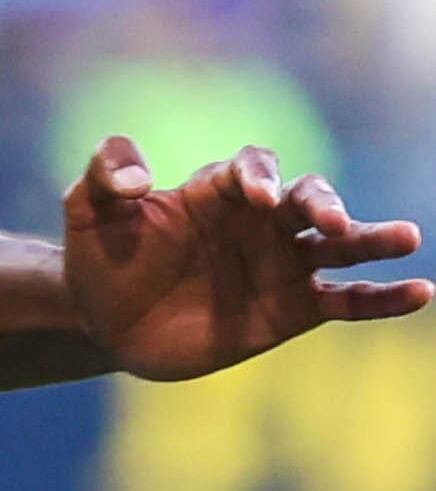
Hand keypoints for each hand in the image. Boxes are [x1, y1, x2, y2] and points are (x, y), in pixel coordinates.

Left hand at [65, 137, 430, 380]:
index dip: (262, 176)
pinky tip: (420, 292)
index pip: (255, 169)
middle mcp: (261, 222)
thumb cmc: (100, 257)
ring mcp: (281, 265)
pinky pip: (347, 300)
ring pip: (340, 244)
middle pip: (309, 198)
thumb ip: (105, 176)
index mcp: (219, 191)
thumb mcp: (87, 209)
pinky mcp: (293, 310)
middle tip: (330, 222)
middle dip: (324, 204)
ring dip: (372, 239)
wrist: (104, 321)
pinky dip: (383, 298)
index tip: (259, 197)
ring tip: (406, 236)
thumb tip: (140, 177)